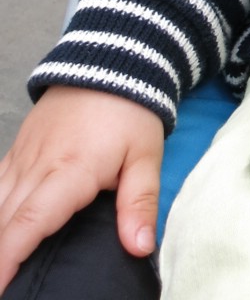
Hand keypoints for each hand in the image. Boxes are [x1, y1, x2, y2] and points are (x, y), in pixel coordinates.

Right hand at [0, 87, 163, 292]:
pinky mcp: (17, 150)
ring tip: (0, 268)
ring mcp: (22, 157)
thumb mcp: (146, 155)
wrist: (111, 60)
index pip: (30, 222)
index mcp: (70, 171)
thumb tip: (140, 247)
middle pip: (4, 221)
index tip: (2, 289)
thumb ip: (140, 202)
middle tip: (4, 289)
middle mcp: (37, 166)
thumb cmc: (131, 111)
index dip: (9, 259)